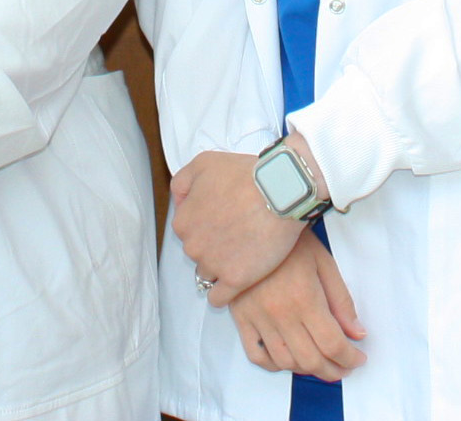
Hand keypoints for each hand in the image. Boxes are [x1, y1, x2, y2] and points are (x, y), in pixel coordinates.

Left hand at [168, 142, 308, 304]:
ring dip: (221, 267)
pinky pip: (218, 298)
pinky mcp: (235, 280)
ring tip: (242, 255)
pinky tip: (234, 283)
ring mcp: (214, 265)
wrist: (281, 190)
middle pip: (199, 252)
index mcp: (183, 221)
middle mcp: (193, 246)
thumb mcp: (203, 163)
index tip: (223, 220)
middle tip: (236, 234)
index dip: (206, 225)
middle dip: (214, 245)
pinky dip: (223, 294)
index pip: (188, 231)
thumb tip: (180, 201)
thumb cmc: (245, 175)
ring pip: (209, 273)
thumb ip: (183, 182)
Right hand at [228, 233, 366, 382]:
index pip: (332, 344)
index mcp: (305, 299)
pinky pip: (255, 354)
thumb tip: (357, 334)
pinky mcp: (240, 317)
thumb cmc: (292, 240)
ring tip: (320, 364)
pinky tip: (287, 360)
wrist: (254, 221)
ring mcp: (258, 318)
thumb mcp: (325, 264)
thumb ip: (342, 302)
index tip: (358, 359)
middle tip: (343, 367)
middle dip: (332, 370)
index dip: (350, 358)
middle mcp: (280, 313)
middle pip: (310, 359)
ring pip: (285, 361)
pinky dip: (273, 365)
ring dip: (306, 371)